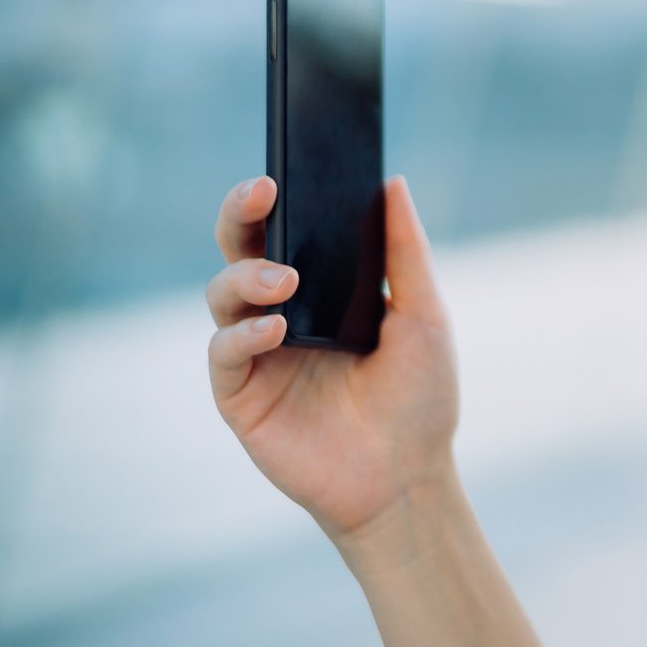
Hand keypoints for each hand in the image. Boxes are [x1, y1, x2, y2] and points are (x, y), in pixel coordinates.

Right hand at [206, 172, 462, 546]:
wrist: (408, 476)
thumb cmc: (421, 396)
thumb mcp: (424, 315)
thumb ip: (404, 252)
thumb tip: (393, 183)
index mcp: (323, 290)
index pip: (286, 232)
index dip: (274, 199)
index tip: (280, 170)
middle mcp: (282, 316)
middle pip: (239, 252)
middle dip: (240, 216)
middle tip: (260, 193)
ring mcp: (259, 356)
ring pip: (222, 295)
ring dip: (248, 276)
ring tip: (286, 280)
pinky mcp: (242, 398)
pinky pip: (224, 356)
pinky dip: (242, 335)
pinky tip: (275, 328)